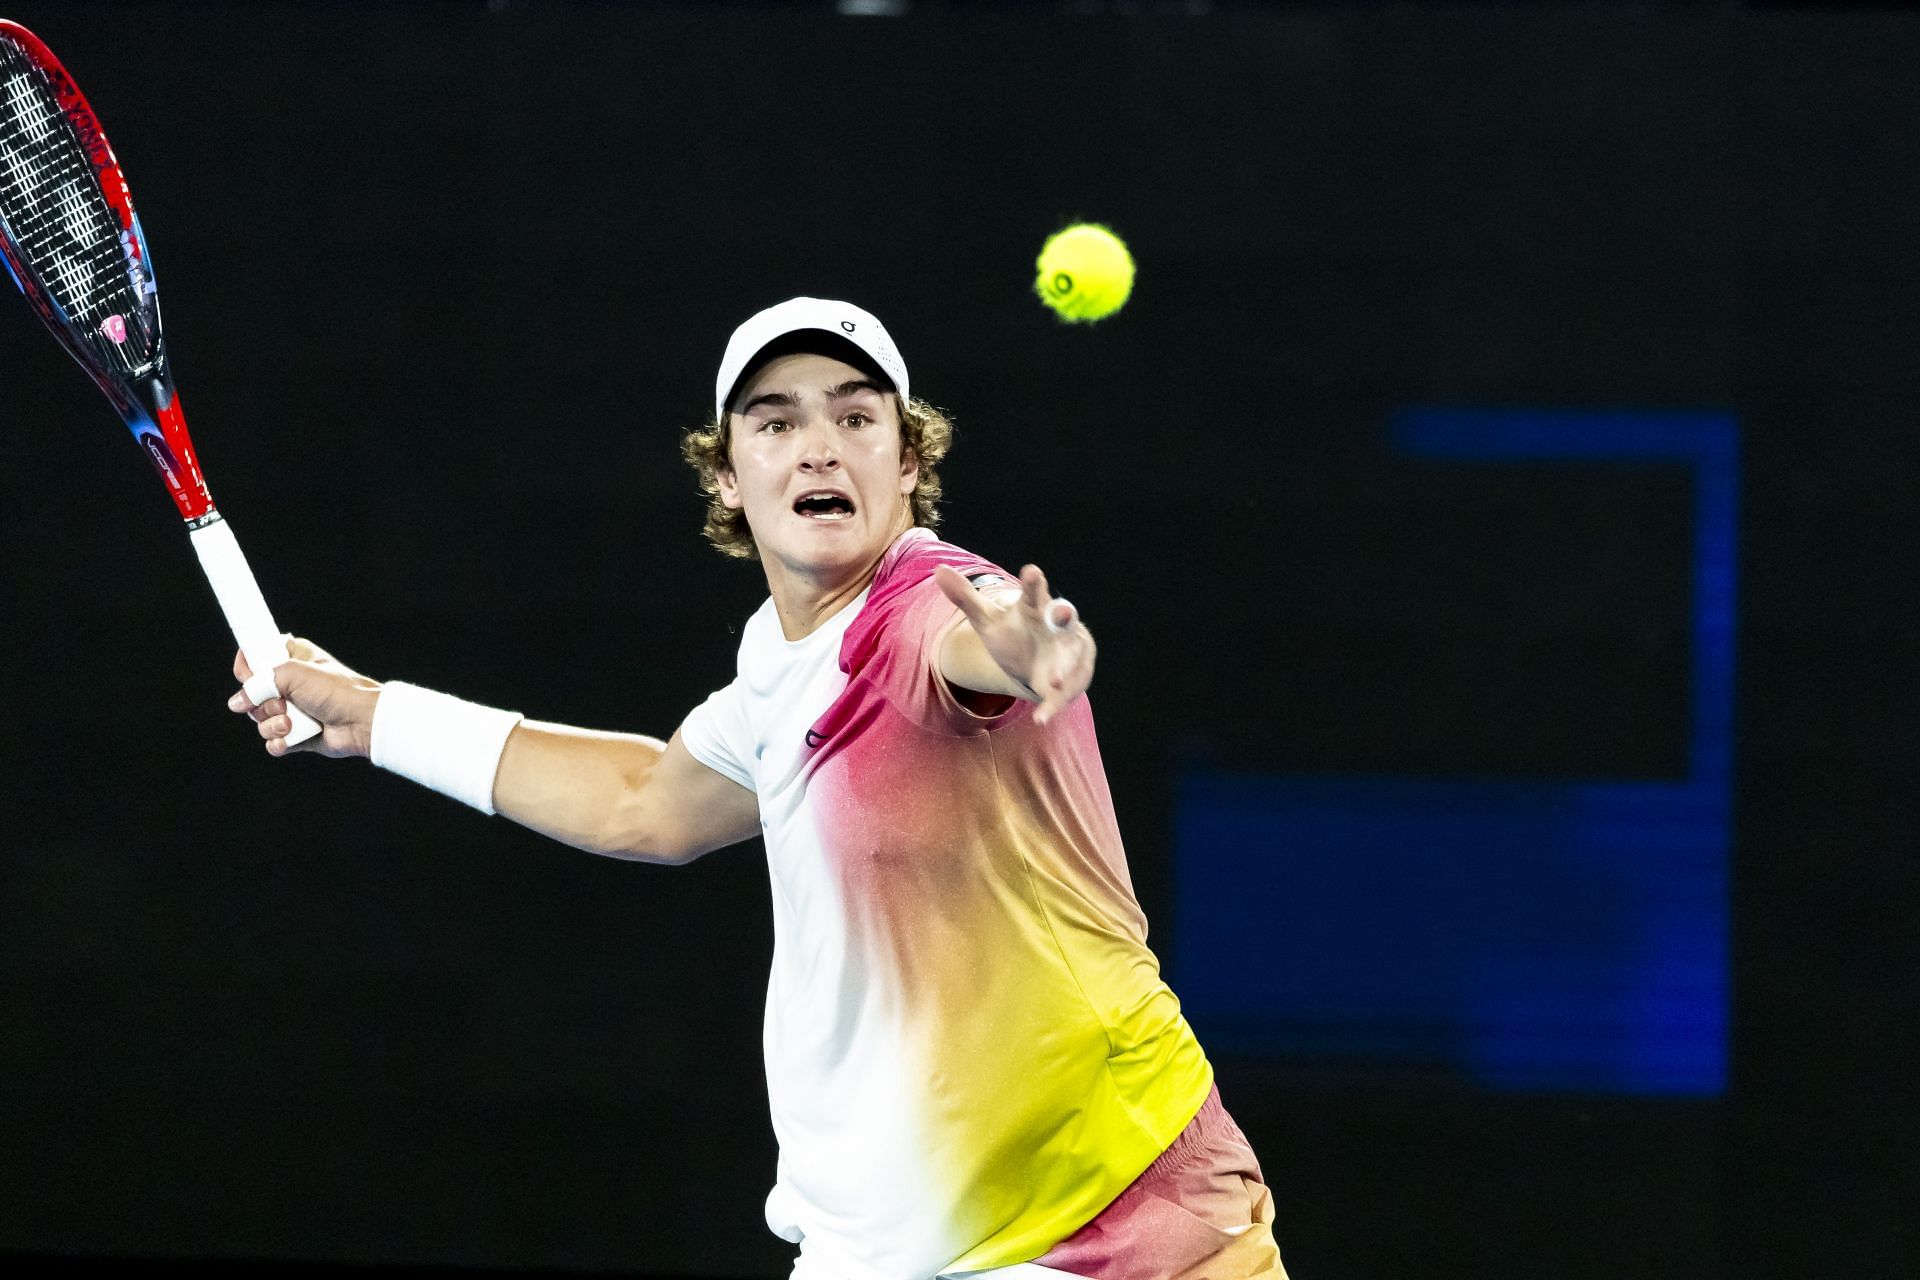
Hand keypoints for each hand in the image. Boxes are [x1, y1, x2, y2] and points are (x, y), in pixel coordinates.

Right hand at [229, 636, 380, 758]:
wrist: (363, 721)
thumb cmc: (335, 690)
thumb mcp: (293, 673)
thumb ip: (259, 683)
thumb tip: (236, 703)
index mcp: (291, 659)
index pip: (255, 658)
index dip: (248, 668)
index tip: (249, 674)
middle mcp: (290, 684)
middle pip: (252, 695)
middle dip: (262, 704)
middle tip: (283, 703)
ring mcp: (293, 710)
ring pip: (261, 720)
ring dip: (273, 724)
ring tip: (292, 723)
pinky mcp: (297, 734)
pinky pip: (273, 741)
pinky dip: (280, 742)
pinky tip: (291, 739)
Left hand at [935, 562, 1095, 725]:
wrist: (1036, 663)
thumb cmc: (1013, 635)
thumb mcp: (986, 620)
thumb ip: (965, 597)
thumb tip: (939, 570)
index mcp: (1035, 608)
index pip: (1033, 593)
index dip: (1033, 584)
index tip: (1031, 571)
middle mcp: (1058, 626)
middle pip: (1064, 618)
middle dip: (1065, 615)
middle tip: (1063, 610)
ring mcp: (1070, 652)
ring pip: (1071, 658)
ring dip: (1064, 669)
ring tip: (1053, 680)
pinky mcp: (1074, 679)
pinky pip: (1065, 692)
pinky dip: (1053, 705)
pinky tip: (1040, 718)